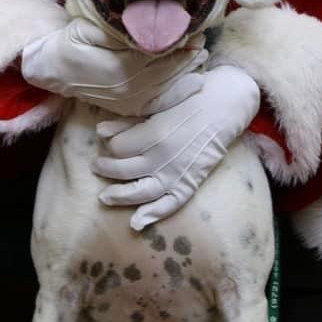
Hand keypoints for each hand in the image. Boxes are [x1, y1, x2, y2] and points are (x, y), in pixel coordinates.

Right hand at [21, 18, 207, 116]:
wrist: (55, 70)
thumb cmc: (72, 44)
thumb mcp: (89, 29)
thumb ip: (117, 30)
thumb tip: (145, 27)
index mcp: (119, 65)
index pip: (157, 52)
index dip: (177, 42)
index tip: (192, 32)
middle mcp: (127, 86)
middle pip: (166, 70)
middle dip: (186, 56)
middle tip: (202, 42)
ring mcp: (129, 100)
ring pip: (166, 85)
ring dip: (186, 72)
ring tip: (202, 58)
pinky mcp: (128, 107)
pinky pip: (158, 102)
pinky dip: (178, 93)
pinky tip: (194, 84)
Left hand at [94, 64, 259, 229]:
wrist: (225, 106)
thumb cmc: (190, 98)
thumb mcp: (158, 103)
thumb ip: (130, 121)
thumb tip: (100, 131)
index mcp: (154, 134)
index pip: (119, 148)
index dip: (110, 146)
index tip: (108, 142)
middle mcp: (162, 157)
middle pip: (124, 170)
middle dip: (106, 169)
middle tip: (96, 166)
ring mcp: (177, 173)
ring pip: (141, 191)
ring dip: (119, 196)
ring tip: (104, 197)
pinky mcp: (190, 183)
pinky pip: (170, 204)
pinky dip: (152, 215)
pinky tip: (135, 222)